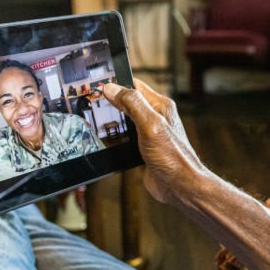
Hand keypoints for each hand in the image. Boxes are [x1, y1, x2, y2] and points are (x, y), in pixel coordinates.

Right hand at [103, 81, 206, 204]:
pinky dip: (115, 137)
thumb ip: (132, 104)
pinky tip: (105, 140)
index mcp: (160, 105)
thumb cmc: (172, 156)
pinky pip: (125, 138)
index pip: (134, 86)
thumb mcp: (150, 124)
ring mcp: (149, 133)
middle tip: (91, 101)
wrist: (179, 186)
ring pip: (125, 120)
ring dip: (112, 120)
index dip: (116, 83)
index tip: (97, 83)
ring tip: (94, 118)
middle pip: (128, 102)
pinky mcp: (143, 149)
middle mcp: (155, 117)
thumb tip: (112, 88)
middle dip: (110, 101)